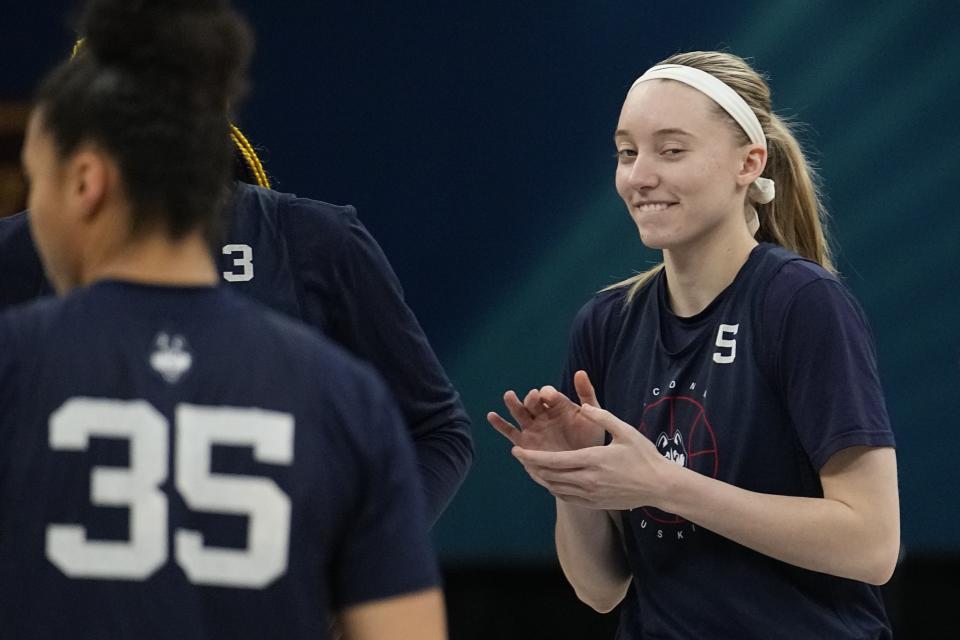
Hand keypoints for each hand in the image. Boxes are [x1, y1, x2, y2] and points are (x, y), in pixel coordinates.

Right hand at [487, 370, 604, 452]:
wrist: (583, 466)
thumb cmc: (589, 438)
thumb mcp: (593, 415)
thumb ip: (586, 393)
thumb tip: (580, 372)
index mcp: (558, 405)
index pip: (550, 395)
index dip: (548, 394)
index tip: (549, 396)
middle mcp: (543, 413)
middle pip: (532, 401)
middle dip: (532, 398)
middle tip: (534, 396)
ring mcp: (532, 427)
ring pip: (519, 412)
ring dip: (514, 403)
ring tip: (509, 395)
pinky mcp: (524, 442)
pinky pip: (510, 432)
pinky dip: (499, 424)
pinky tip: (491, 416)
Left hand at [511, 403, 676, 510]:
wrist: (659, 485)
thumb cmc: (644, 455)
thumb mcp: (625, 430)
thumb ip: (602, 416)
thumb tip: (583, 405)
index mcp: (592, 459)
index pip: (553, 461)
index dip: (531, 457)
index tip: (516, 450)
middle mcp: (588, 479)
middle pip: (549, 476)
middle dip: (531, 467)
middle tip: (520, 456)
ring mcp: (591, 494)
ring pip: (556, 488)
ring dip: (540, 479)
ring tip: (531, 467)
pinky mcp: (595, 503)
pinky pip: (567, 498)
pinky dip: (554, 489)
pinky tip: (551, 481)